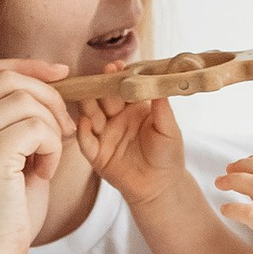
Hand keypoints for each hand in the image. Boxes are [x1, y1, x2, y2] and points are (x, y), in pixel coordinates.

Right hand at [0, 57, 71, 253]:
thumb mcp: (3, 164)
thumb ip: (14, 125)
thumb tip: (49, 86)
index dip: (26, 66)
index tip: (59, 75)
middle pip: (6, 78)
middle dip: (47, 96)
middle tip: (66, 128)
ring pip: (24, 100)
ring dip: (50, 127)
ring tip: (48, 162)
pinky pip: (35, 126)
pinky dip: (52, 146)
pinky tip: (45, 174)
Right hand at [73, 87, 185, 209]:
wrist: (162, 186)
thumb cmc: (168, 155)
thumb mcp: (169, 128)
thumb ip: (162, 106)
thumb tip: (160, 80)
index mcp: (133, 108)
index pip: (121, 88)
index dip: (118, 77)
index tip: (117, 66)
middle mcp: (115, 118)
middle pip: (103, 98)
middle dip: (101, 85)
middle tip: (103, 75)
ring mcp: (105, 136)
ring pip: (91, 116)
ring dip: (88, 104)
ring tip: (88, 93)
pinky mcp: (97, 155)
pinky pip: (86, 142)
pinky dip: (83, 132)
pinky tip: (85, 123)